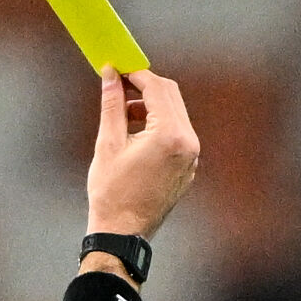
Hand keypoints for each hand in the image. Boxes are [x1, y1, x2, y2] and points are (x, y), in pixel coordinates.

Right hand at [82, 69, 200, 239]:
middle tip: (118, 85)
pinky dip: (159, 124)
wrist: (122, 232)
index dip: (135, 73)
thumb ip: (112, 105)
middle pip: (170, 95)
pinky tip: (135, 134)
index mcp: (170, 135)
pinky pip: (177, 133)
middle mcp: (188, 143)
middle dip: (144, 86)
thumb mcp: (108, 143)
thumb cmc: (112, 192)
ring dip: (150, 105)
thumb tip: (110, 76)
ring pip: (175, 113)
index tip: (117, 67)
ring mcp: (192, 157)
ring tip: (122, 114)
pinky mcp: (188, 166)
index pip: (156, 87)